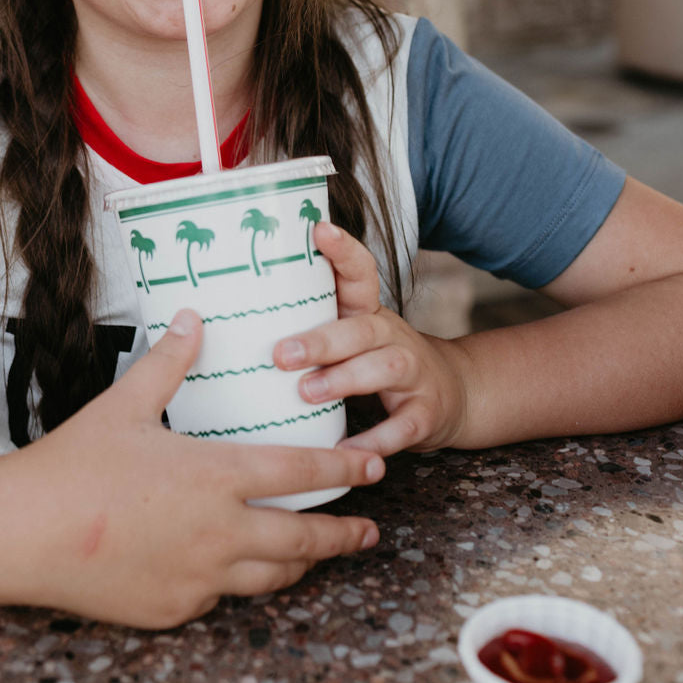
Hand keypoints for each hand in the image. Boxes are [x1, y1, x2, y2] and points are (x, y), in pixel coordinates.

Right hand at [0, 309, 385, 628]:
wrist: (22, 534)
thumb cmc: (73, 464)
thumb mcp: (125, 404)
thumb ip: (170, 363)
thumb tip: (193, 317)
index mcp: (217, 478)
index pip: (302, 474)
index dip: (345, 470)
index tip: (375, 467)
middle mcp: (220, 534)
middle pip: (305, 541)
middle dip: (344, 536)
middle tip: (369, 531)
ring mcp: (199, 578)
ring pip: (270, 578)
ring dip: (298, 564)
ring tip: (313, 554)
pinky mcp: (174, 609)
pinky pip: (219, 597)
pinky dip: (234, 581)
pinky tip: (231, 569)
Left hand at [273, 223, 469, 458]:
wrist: (454, 393)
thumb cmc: (378, 360)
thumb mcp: (351, 334)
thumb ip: (308, 324)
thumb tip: (228, 316)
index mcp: (367, 312)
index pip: (360, 273)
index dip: (343, 250)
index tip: (319, 229)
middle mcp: (391, 335)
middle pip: (360, 329)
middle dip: (321, 340)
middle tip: (280, 354)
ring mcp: (413, 372)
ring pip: (384, 368)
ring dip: (344, 379)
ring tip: (307, 393)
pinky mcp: (425, 412)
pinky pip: (402, 426)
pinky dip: (375, 440)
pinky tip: (346, 453)